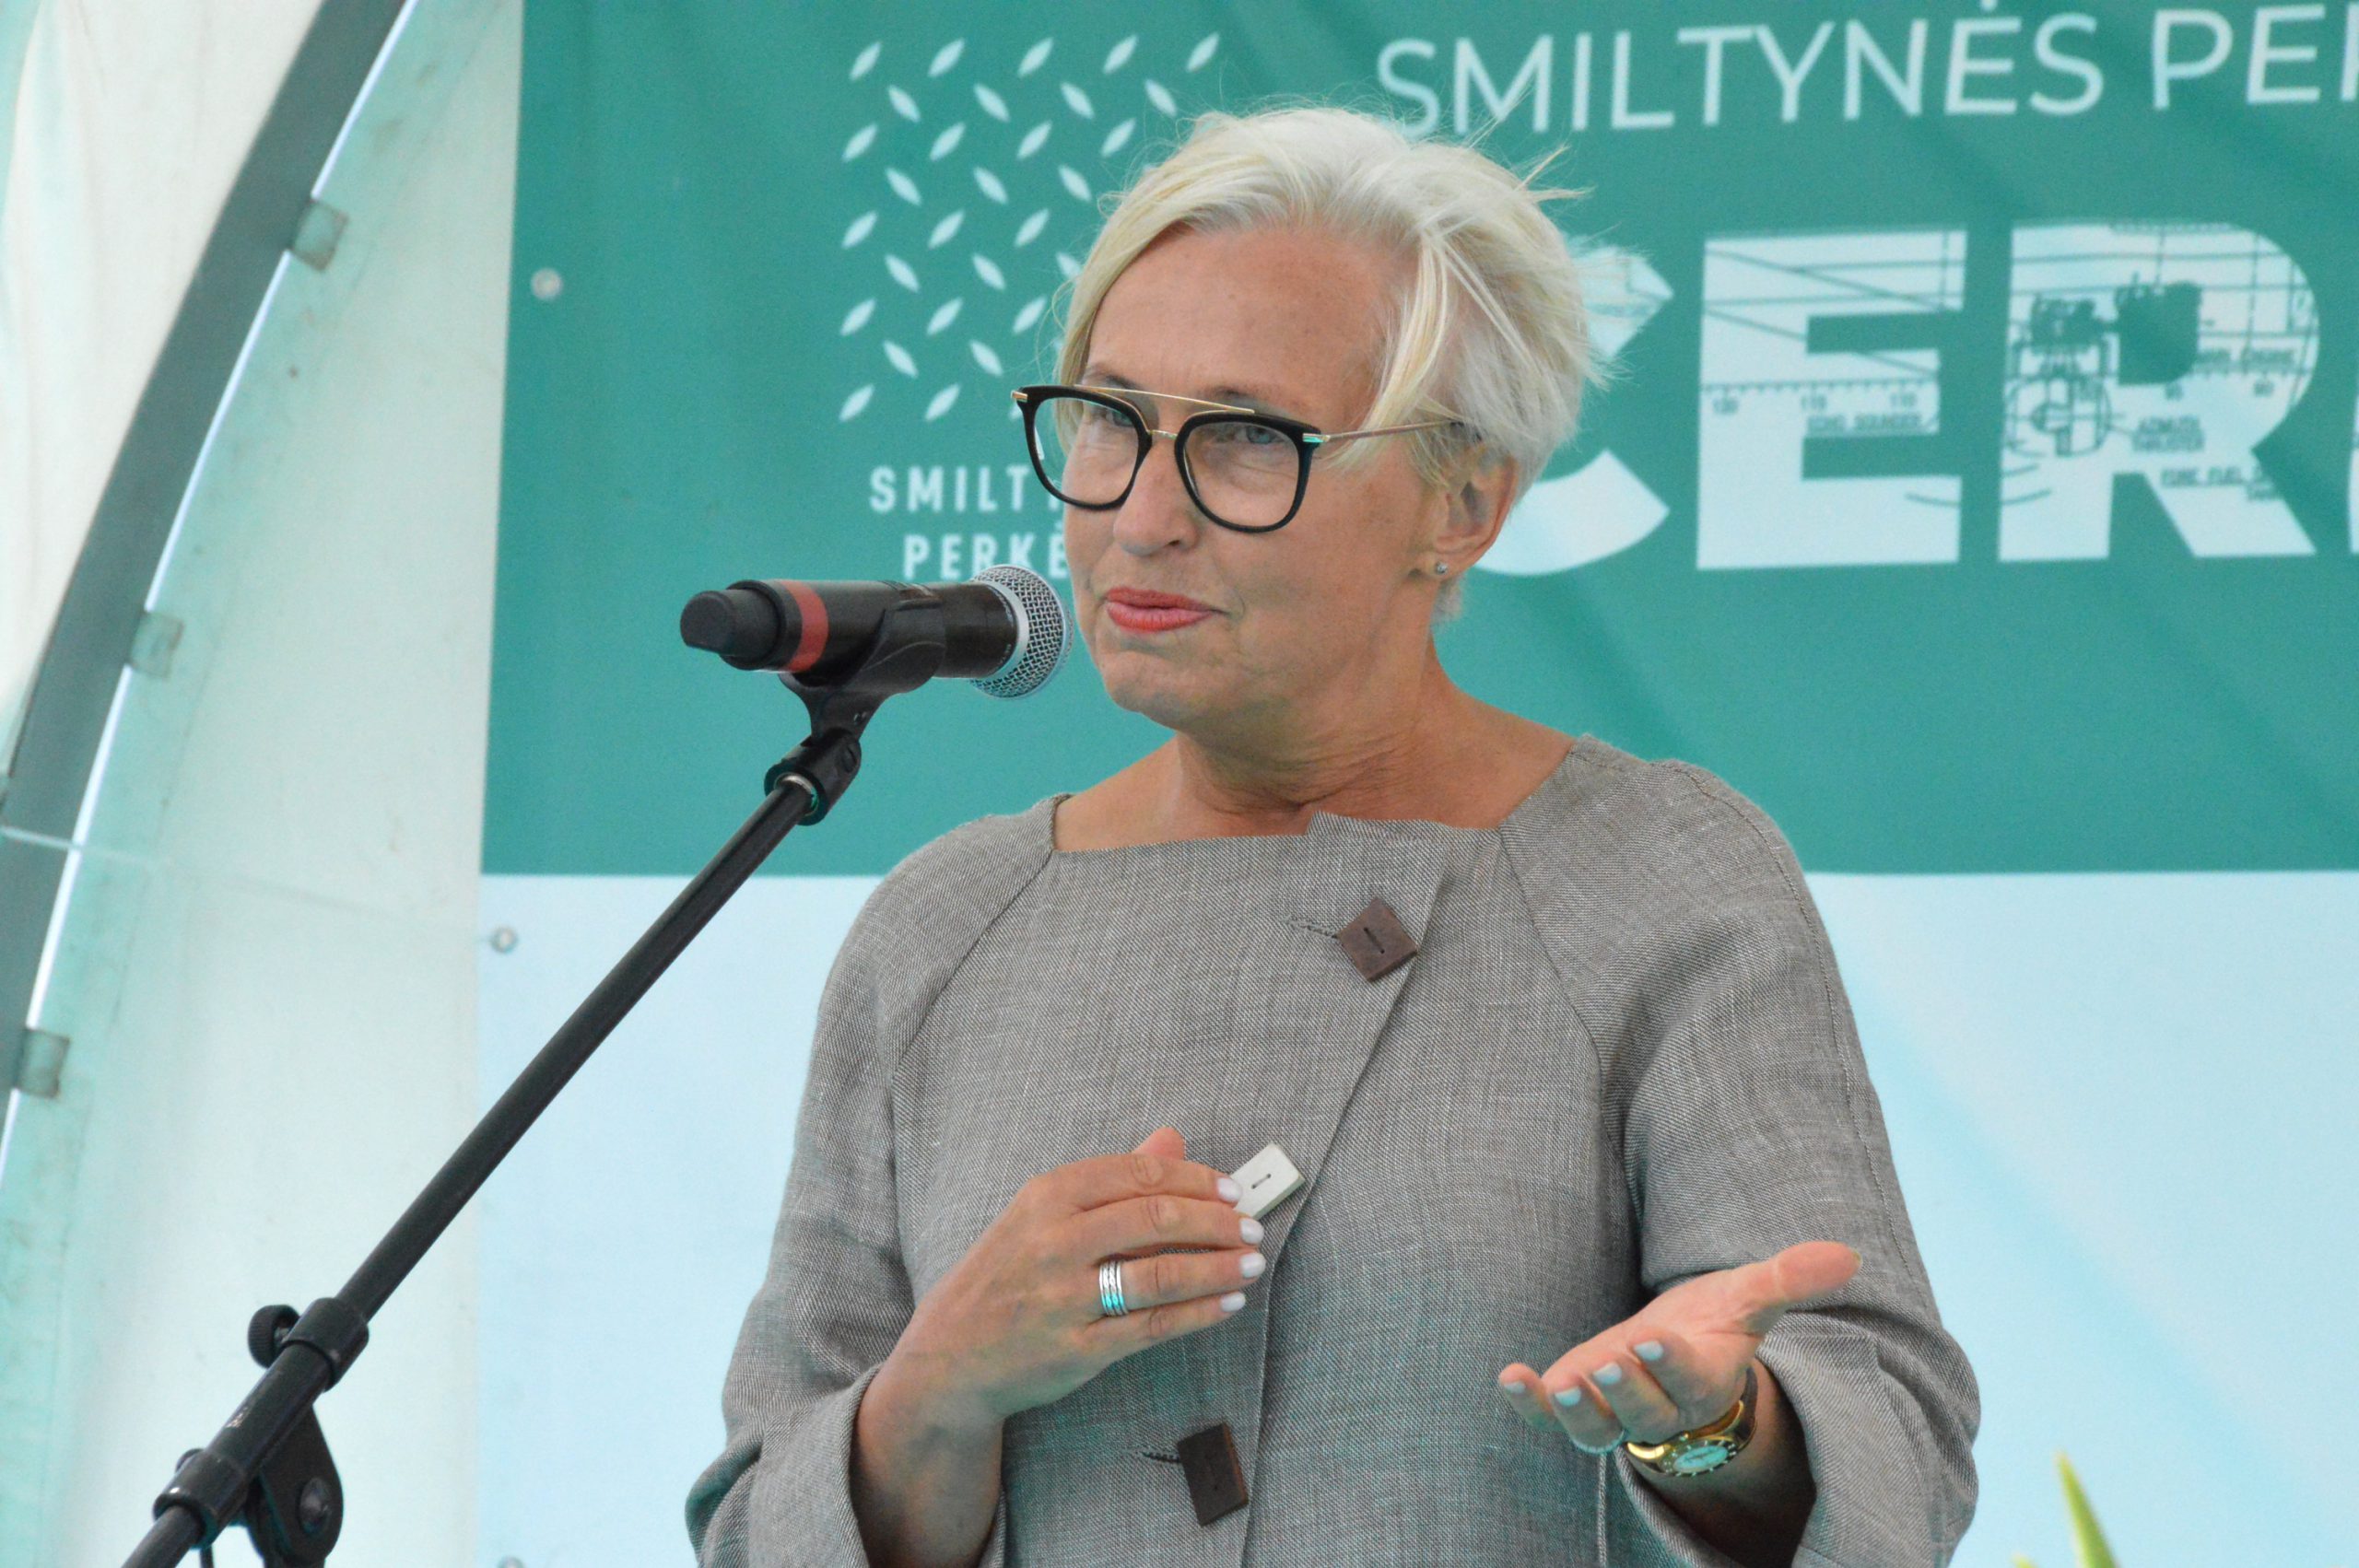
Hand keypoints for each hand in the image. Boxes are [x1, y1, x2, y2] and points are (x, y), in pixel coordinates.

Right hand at [891, 1127, 1265, 1431]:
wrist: (949, 1354)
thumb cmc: (1007, 1274)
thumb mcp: (1042, 1214)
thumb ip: (1112, 1179)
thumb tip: (1173, 1138)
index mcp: (1046, 1197)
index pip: (1138, 1174)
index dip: (1196, 1180)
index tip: (1231, 1191)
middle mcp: (1053, 1242)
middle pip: (1155, 1218)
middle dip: (1216, 1222)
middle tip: (1252, 1228)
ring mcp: (1062, 1298)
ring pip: (1160, 1274)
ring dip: (1218, 1268)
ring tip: (1252, 1265)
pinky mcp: (1075, 1349)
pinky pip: (1152, 1326)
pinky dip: (1199, 1313)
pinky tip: (1227, 1303)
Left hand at [1496, 1240, 1859, 1454]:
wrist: (1677, 1346)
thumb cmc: (1715, 1320)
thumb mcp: (1749, 1293)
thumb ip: (1789, 1276)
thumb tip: (1847, 1254)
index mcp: (1706, 1378)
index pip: (1690, 1377)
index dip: (1671, 1362)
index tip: (1653, 1336)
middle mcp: (1662, 1406)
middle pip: (1645, 1413)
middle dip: (1625, 1390)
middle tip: (1604, 1364)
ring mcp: (1615, 1411)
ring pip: (1598, 1431)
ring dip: (1576, 1412)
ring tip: (1558, 1384)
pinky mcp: (1578, 1405)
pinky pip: (1551, 1419)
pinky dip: (1530, 1406)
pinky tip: (1510, 1377)